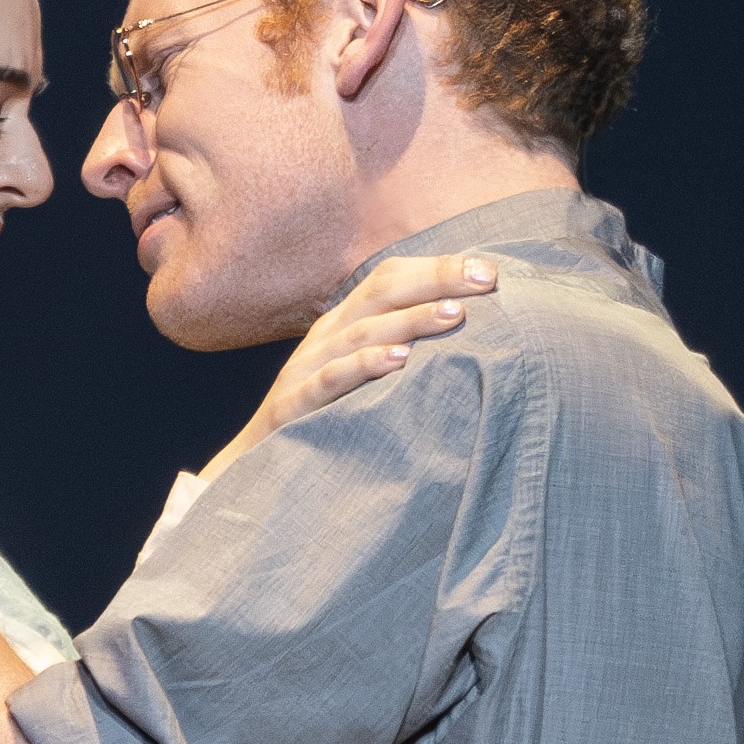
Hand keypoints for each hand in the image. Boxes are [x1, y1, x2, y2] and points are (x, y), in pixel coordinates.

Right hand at [201, 255, 495, 483]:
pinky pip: (328, 380)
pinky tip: (399, 361)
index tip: (490, 271)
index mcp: (343, 325)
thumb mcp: (362, 382)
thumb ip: (399, 354)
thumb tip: (464, 336)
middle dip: (436, 281)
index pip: (389, 279)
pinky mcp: (292, 408)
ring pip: (361, 332)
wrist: (253, 475)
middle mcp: (324, 339)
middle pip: (380, 293)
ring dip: (411, 320)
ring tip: (456, 315)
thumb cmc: (322, 426)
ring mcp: (305, 370)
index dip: (437, 268)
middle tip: (485, 280)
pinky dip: (364, 366)